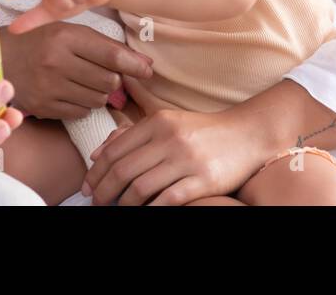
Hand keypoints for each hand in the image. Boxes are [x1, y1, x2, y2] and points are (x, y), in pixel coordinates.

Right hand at [0, 22, 151, 119]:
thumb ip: (104, 46)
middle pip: (108, 80)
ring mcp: (48, 87)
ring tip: (86, 82)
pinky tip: (74, 93)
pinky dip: (84, 105)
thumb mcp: (68, 32)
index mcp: (65, 37)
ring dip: (100, 93)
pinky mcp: (43, 107)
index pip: (110, 54)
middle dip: (114, 80)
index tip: (148, 70)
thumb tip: (144, 64)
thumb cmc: (40, 41)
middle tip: (106, 75)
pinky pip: (81, 112)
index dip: (134, 64)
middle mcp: (56, 62)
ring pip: (97, 99)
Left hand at [80, 76, 267, 205]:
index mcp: (158, 122)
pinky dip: (149, 210)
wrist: (248, 134)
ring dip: (123, 204)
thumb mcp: (167, 122)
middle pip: (122, 171)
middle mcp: (170, 138)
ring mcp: (187, 160)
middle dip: (103, 192)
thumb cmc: (202, 131)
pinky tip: (143, 213)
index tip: (87, 188)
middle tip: (96, 203)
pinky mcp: (203, 180)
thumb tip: (97, 154)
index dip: (95, 173)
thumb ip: (132, 134)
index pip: (114, 150)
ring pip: (140, 188)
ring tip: (117, 210)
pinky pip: (167, 200)